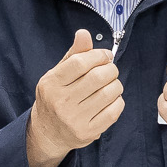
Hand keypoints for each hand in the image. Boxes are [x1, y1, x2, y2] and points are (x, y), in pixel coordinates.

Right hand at [28, 30, 122, 166]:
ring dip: (116, 84)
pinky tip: (112, 99)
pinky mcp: (88, 132)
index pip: (80, 62)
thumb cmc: (55, 98)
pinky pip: (113, 112)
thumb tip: (84, 33)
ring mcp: (74, 119)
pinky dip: (118, 101)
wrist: (47, 133)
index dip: (99, 55)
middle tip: (110, 70)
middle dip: (110, 69)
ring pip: (108, 93)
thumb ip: (73, 54)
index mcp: (51, 83)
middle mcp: (61, 102)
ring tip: (111, 84)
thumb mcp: (57, 74)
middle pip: (98, 77)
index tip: (105, 56)